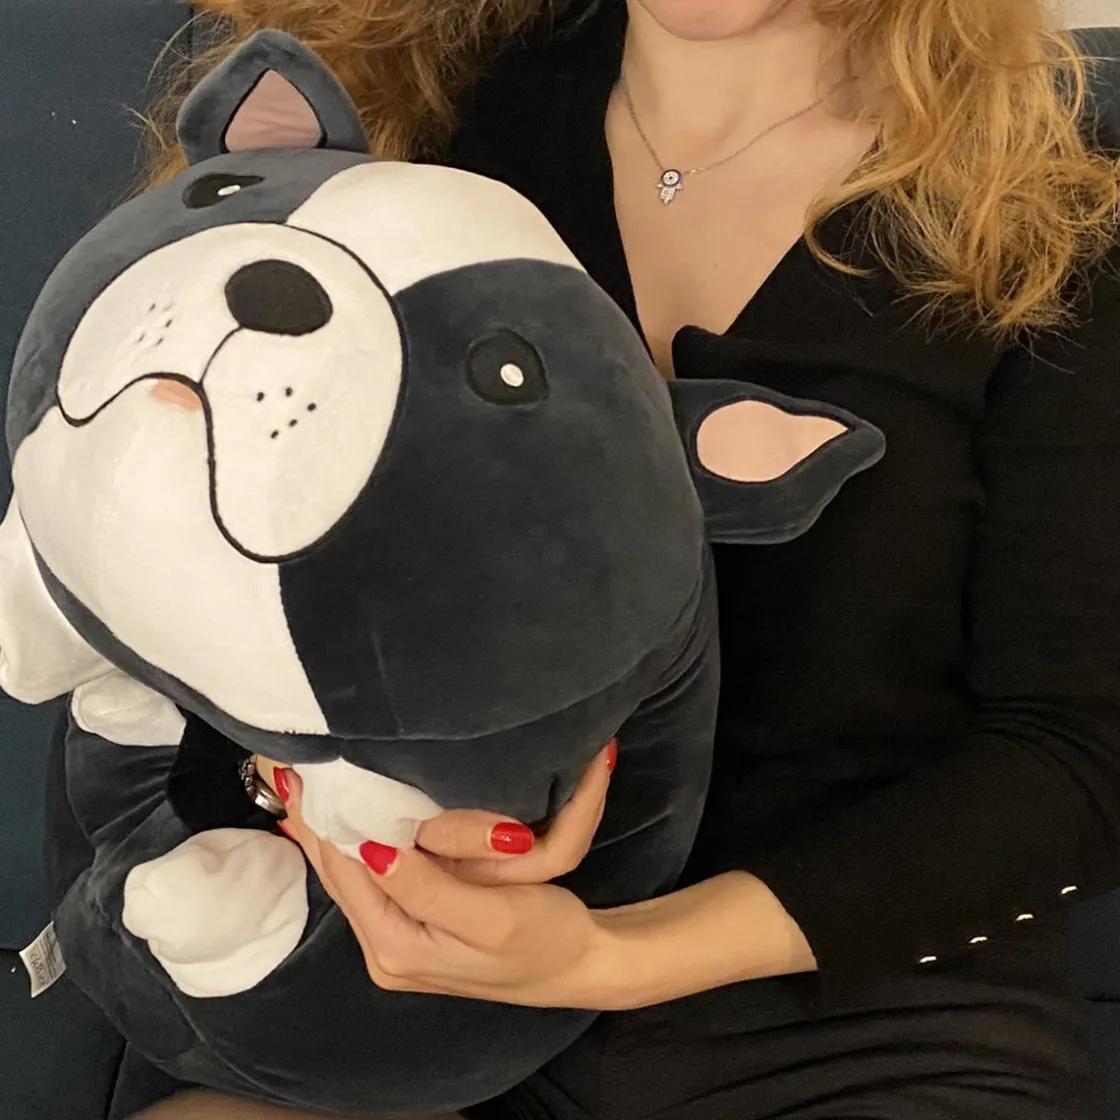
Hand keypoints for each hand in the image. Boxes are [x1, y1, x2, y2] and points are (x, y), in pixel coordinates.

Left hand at [255, 745, 621, 1007]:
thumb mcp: (491, 915)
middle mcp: (387, 951)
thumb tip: (370, 847)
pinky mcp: (415, 931)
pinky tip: (345, 819)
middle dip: (313, 823)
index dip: (321, 821)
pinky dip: (354, 844)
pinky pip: (372, 881)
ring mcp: (399, 944)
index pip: (345, 872)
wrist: (579, 968)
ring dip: (329, 832)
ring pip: (350, 878)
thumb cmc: (545, 939)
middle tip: (287, 769)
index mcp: (399, 947)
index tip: (299, 773)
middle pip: (338, 876)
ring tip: (303, 787)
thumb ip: (428, 888)